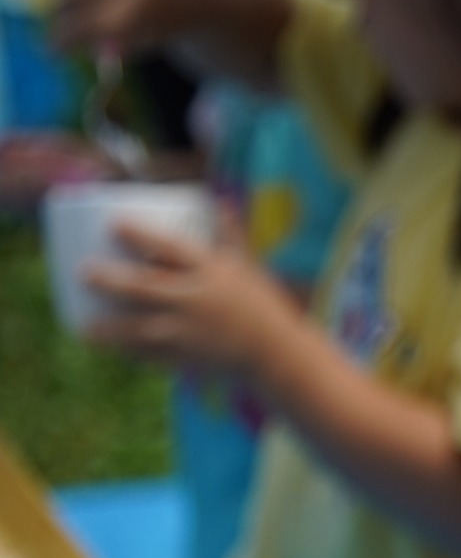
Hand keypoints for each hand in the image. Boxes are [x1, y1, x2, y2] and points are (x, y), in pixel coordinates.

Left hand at [81, 221, 300, 384]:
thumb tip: (219, 198)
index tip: (113, 224)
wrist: (278, 355)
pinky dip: (133, 355)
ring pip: (143, 330)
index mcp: (210, 272)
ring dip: (112, 331)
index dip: (140, 235)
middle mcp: (196, 300)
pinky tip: (114, 351)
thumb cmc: (262, 305)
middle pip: (146, 287)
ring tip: (86, 329)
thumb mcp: (247, 265)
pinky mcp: (191, 358)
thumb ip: (230, 233)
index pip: (170, 248)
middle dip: (112, 280)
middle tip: (85, 272)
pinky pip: (156, 357)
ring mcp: (192, 333)